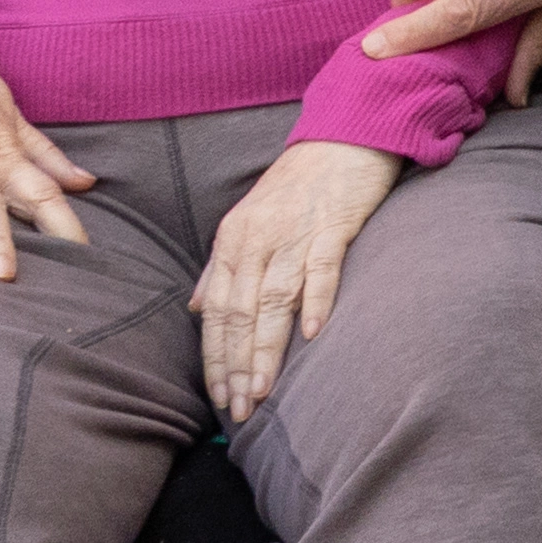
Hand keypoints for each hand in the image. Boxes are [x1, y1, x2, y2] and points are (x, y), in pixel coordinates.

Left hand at [195, 133, 406, 418]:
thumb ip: (222, 267)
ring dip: (265, 349)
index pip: (218, 312)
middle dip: (236, 365)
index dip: (216, 357)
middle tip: (239, 408)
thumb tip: (198, 310)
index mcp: (233, 240)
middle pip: (241, 312)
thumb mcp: (248, 221)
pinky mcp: (334, 224)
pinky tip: (311, 335)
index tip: (218, 396)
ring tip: (263, 390)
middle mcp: (257, 239)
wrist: (343, 134)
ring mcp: (295, 232)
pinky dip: (316, 300)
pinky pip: (322, 268)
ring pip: (273, 300)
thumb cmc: (297, 184)